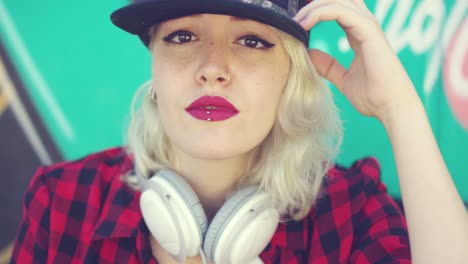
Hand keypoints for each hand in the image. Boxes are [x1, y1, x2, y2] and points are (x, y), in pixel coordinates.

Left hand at [294, 0, 419, 121]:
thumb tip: (311, 54)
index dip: (316, 8)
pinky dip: (320, 14)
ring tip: (296, 22)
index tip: (296, 19)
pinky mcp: (369, 32)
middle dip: (313, 4)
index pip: (337, 8)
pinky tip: (304, 25)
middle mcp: (365, 25)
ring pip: (337, 1)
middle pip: (337, 0)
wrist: (390, 107)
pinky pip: (341, 12)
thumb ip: (328, 66)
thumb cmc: (373, 96)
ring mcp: (368, 26)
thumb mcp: (343, 79)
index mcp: (360, 33)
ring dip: (313, 8)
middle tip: (293, 19)